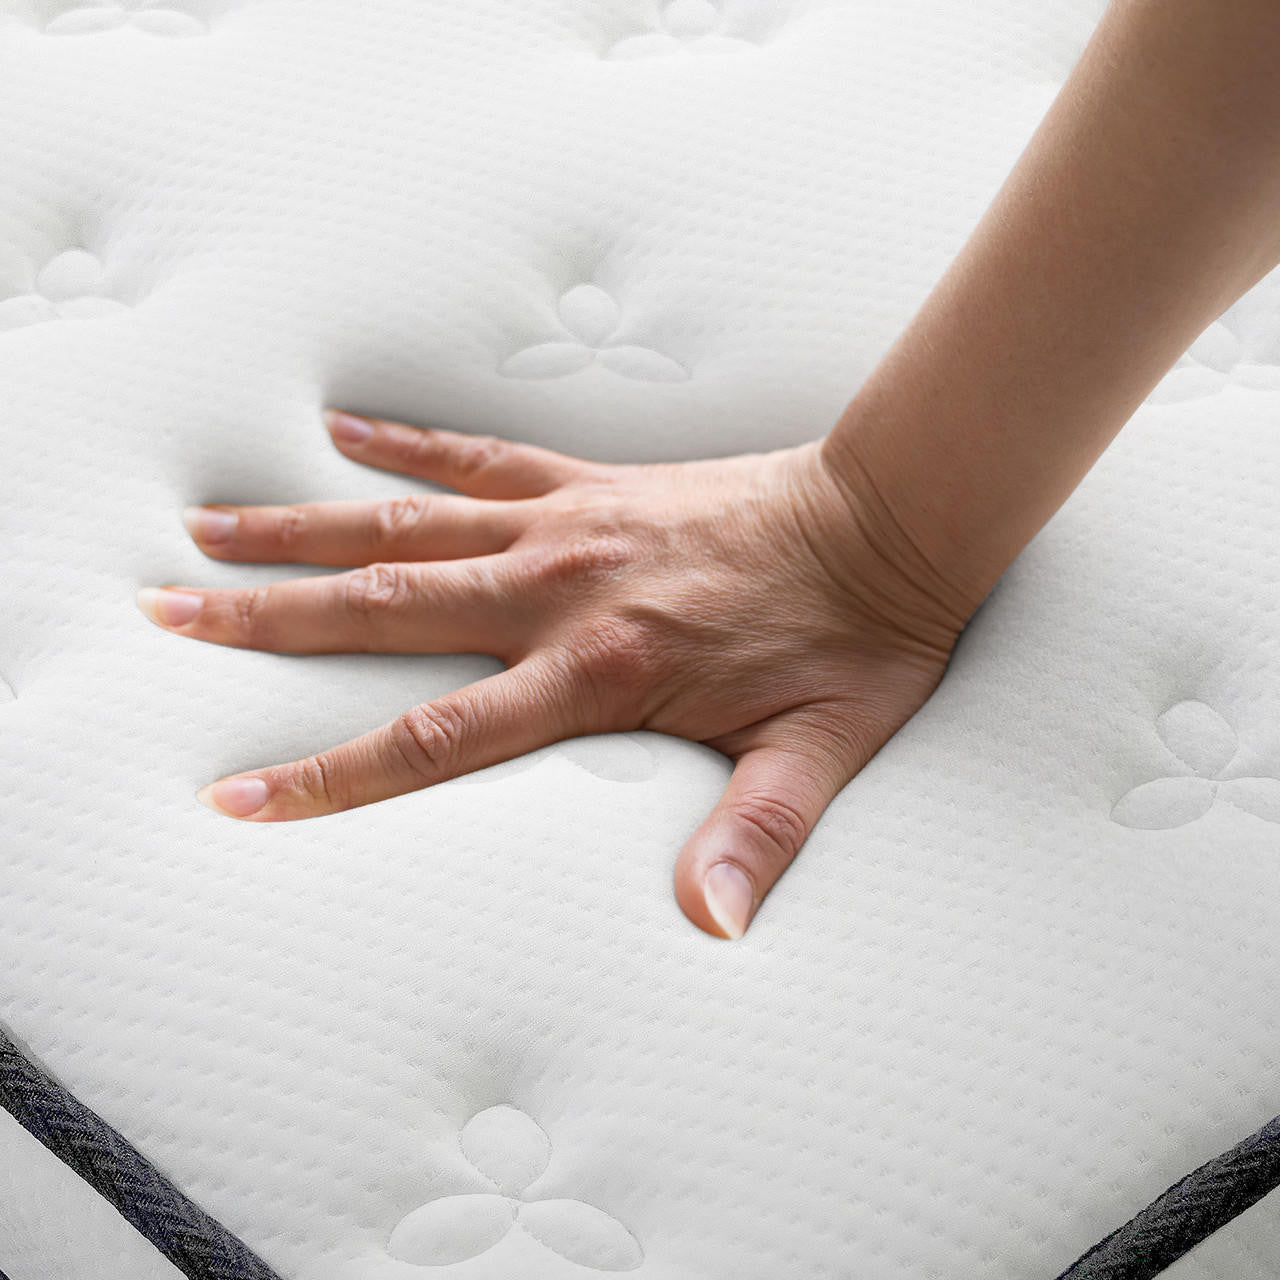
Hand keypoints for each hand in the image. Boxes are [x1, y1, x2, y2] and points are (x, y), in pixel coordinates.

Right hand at [139, 410, 972, 938]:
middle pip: (384, 608)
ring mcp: (567, 524)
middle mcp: (562, 590)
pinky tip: (342, 429)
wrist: (888, 519)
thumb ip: (756, 837)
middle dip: (268, 620)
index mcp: (603, 669)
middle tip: (168, 612)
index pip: (439, 734)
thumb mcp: (817, 751)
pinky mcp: (589, 482)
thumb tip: (712, 927)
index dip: (334, 772)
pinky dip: (406, 444)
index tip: (242, 792)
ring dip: (302, 529)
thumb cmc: (852, 639)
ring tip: (209, 526)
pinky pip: (478, 456)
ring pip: (407, 523)